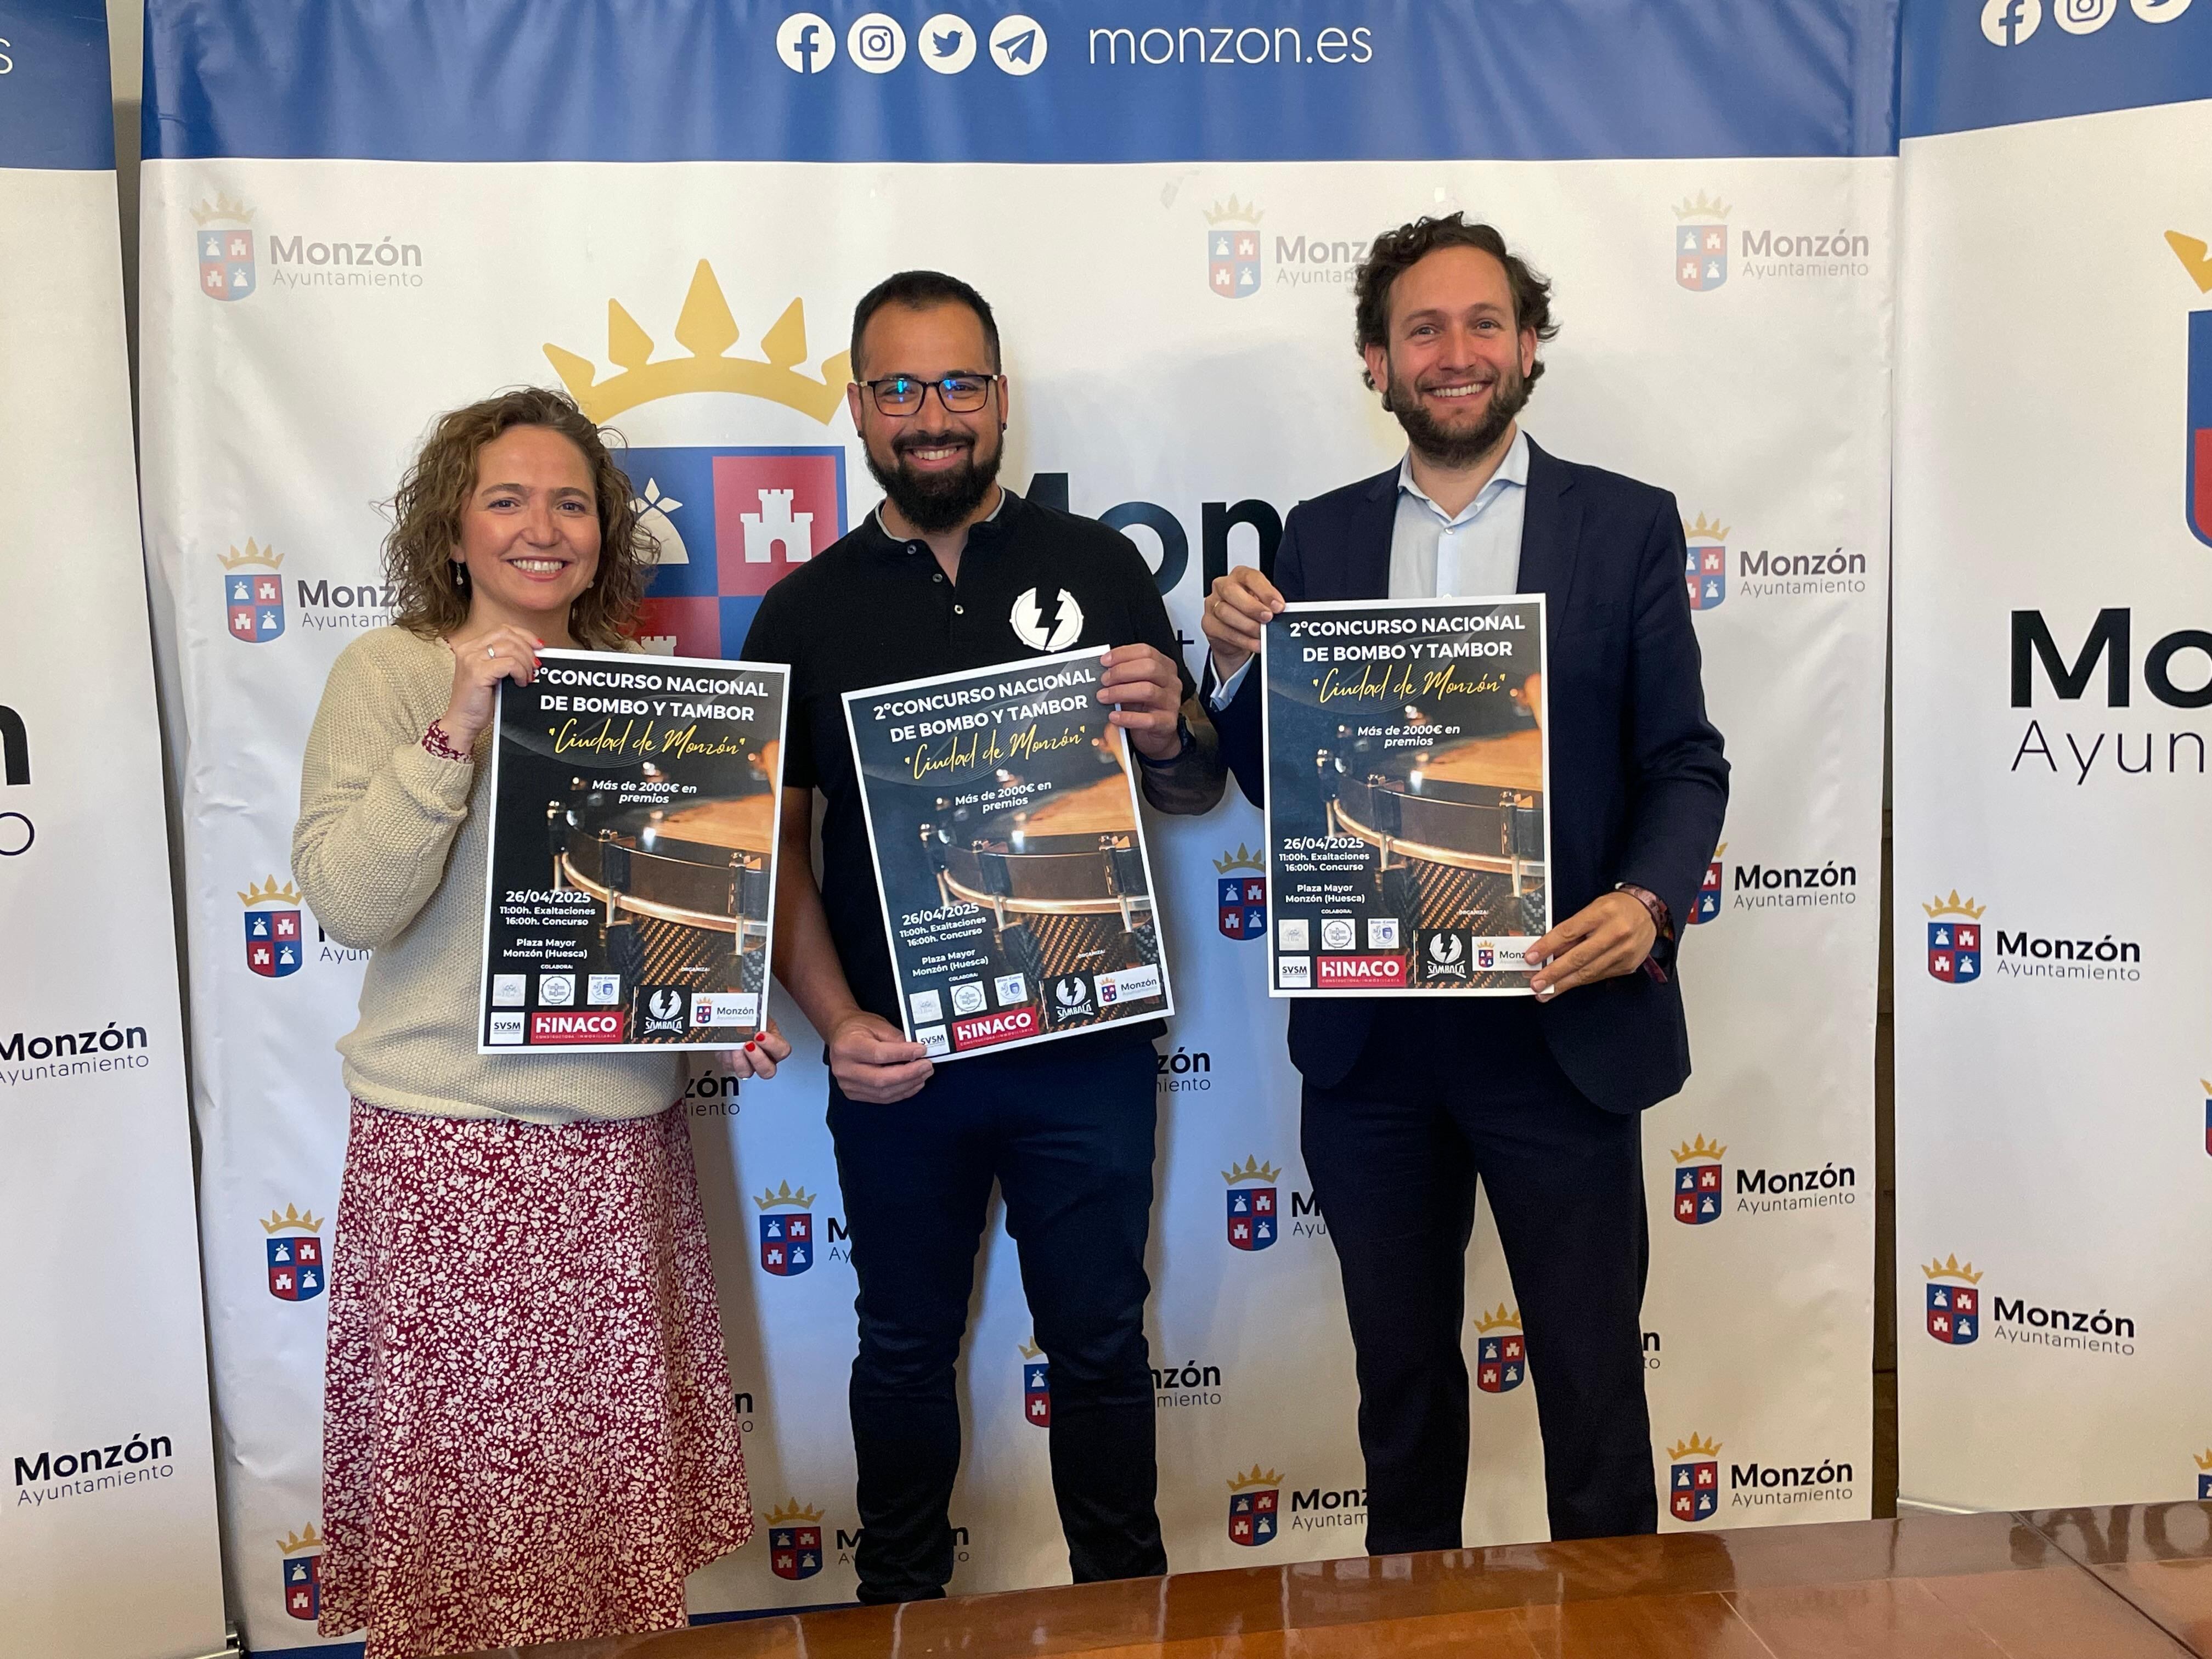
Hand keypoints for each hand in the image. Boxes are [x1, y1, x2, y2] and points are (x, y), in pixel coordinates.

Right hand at [440, 621, 543, 748]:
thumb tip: (533, 651)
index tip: (538, 645)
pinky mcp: (478, 673)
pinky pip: (509, 664)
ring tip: (528, 676)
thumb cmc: (479, 700)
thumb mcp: (493, 674)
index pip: (502, 629)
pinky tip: (521, 682)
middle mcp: (469, 649)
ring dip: (525, 662)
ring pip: (510, 648)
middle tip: (535, 665)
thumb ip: (506, 659)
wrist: (462, 721)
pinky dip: (521, 672)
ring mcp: (472, 660)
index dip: (524, 635)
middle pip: (507, 635)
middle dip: (527, 649)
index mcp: (472, 646)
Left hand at [719, 1017, 792, 1079]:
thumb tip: (746, 1009)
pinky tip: (725, 1046)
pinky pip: (729, 1066)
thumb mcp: (757, 1012)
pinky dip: (726, 1056)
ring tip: (734, 1047)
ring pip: (746, 1072)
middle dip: (757, 1058)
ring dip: (740, 1061)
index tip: (760, 1035)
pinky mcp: (731, 1065)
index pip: (782, 1050)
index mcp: (775, 1044)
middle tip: (748, 1045)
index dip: (772, 1045)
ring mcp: (748, 1064)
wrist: (733, 1022)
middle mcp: (764, 1058)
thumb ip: (755, 1012)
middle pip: (767, 1070)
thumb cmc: (750, 1018)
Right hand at [826, 1010, 933, 1103]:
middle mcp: (844, 1068)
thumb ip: (896, 1039)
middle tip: (927, 1066)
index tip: (921, 1051)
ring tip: (923, 1074)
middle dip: (909, 1074)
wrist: (841, 1036)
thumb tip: (916, 1052)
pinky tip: (913, 1084)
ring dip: (908, 1085)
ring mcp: (847, 1084)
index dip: (903, 1054)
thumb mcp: (878, 1025)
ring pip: (883, 1092)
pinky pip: (881, 1098)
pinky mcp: (853, 1093)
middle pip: (881, 1079)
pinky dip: (900, 1092)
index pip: (879, 1054)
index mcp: (847, 1046)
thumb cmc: (858, 1028)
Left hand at [1098, 645, 1184, 760]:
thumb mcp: (1135, 685)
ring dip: (1120, 692)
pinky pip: (1147, 719)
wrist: (1156, 735)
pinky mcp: (1167, 722)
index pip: (1146, 651)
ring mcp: (1171, 702)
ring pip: (1147, 691)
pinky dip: (1127, 717)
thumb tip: (1102, 668)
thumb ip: (1124, 675)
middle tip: (1104, 680)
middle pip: (1149, 668)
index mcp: (1164, 667)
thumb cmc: (1144, 707)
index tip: (1105, 661)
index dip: (1123, 654)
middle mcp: (1171, 682)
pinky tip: (1114, 716)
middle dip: (1121, 672)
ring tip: (1103, 697)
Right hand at [1201, 566, 1283, 682]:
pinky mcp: (1208, 623)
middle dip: (1252, 607)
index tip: (1278, 606)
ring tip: (1262, 634)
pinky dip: (1242, 639)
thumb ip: (1270, 605)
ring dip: (1247, 625)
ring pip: (1225, 612)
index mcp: (1239, 576)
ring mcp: (1213, 604)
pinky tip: (1255, 643)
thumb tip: (1281, 611)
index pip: (1250, 577)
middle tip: (1268, 618)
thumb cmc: (1251, 614)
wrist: (1235, 635)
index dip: (1265, 591)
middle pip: (1231, 591)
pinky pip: (1223, 631)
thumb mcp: (1262, 604)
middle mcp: (1223, 587)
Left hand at [1526, 891, 1655, 999]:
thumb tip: (1548, 950)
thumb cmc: (1615, 908)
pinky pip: (1599, 976)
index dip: (1547, 946)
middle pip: (1578, 957)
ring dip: (1564, 984)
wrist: (1648, 910)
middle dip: (1554, 973)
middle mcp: (1615, 933)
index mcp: (1601, 913)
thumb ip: (1572, 929)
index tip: (1530, 957)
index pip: (1568, 932)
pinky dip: (1581, 981)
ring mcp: (1624, 951)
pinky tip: (1567, 985)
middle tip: (1536, 984)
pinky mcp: (1628, 965)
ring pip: (1589, 972)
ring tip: (1546, 992)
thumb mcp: (1592, 909)